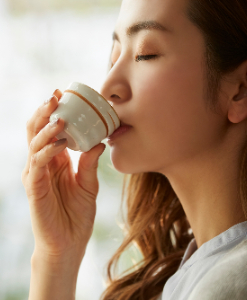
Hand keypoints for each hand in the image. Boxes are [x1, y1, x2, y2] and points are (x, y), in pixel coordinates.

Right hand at [22, 89, 105, 258]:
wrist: (70, 242)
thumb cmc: (78, 213)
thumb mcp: (89, 184)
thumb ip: (90, 163)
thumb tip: (101, 141)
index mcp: (56, 161)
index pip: (50, 131)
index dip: (53, 113)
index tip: (63, 94)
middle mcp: (43, 165)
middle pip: (37, 132)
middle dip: (44, 112)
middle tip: (55, 95)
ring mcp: (36, 175)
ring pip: (34, 144)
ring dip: (46, 128)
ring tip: (59, 114)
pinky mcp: (34, 188)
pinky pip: (38, 164)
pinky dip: (48, 150)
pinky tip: (61, 142)